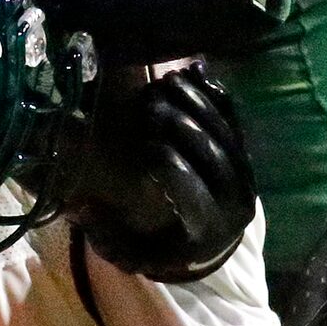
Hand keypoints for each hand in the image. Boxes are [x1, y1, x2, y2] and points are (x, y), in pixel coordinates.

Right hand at [69, 63, 254, 282]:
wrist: (216, 245)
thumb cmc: (169, 249)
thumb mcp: (136, 254)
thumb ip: (109, 237)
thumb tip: (80, 206)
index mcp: (206, 227)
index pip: (190, 191)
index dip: (169, 165)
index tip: (143, 144)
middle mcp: (233, 198)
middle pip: (212, 154)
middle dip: (182, 124)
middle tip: (150, 100)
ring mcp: (246, 174)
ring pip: (225, 132)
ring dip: (197, 102)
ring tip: (166, 80)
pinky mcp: (247, 155)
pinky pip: (236, 120)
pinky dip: (216, 94)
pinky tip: (196, 70)